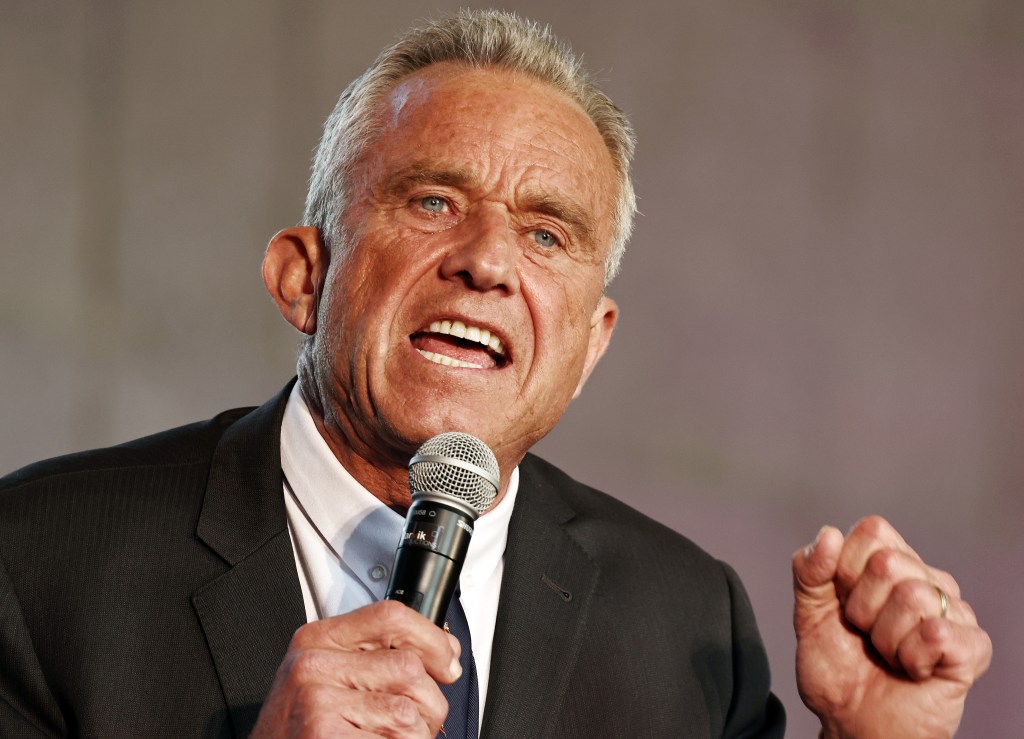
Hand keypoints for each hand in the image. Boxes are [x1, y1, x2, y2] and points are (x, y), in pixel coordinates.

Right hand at [250, 600, 460, 737]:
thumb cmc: (297, 727)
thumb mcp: (323, 675)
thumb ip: (371, 655)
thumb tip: (442, 652)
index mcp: (316, 640)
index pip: (390, 616)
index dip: (431, 638)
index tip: (447, 658)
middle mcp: (313, 666)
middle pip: (409, 667)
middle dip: (429, 701)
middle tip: (418, 720)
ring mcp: (318, 703)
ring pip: (409, 712)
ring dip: (416, 734)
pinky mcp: (325, 735)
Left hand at [792, 516, 990, 738]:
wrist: (852, 724)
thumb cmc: (837, 670)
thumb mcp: (808, 614)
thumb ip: (808, 571)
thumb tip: (828, 534)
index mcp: (889, 563)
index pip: (873, 531)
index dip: (845, 570)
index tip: (842, 605)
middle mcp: (926, 579)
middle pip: (888, 562)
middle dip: (861, 608)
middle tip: (866, 635)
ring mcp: (954, 612)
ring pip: (914, 596)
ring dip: (886, 638)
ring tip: (888, 655)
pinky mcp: (972, 647)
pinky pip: (937, 633)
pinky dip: (912, 658)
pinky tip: (913, 671)